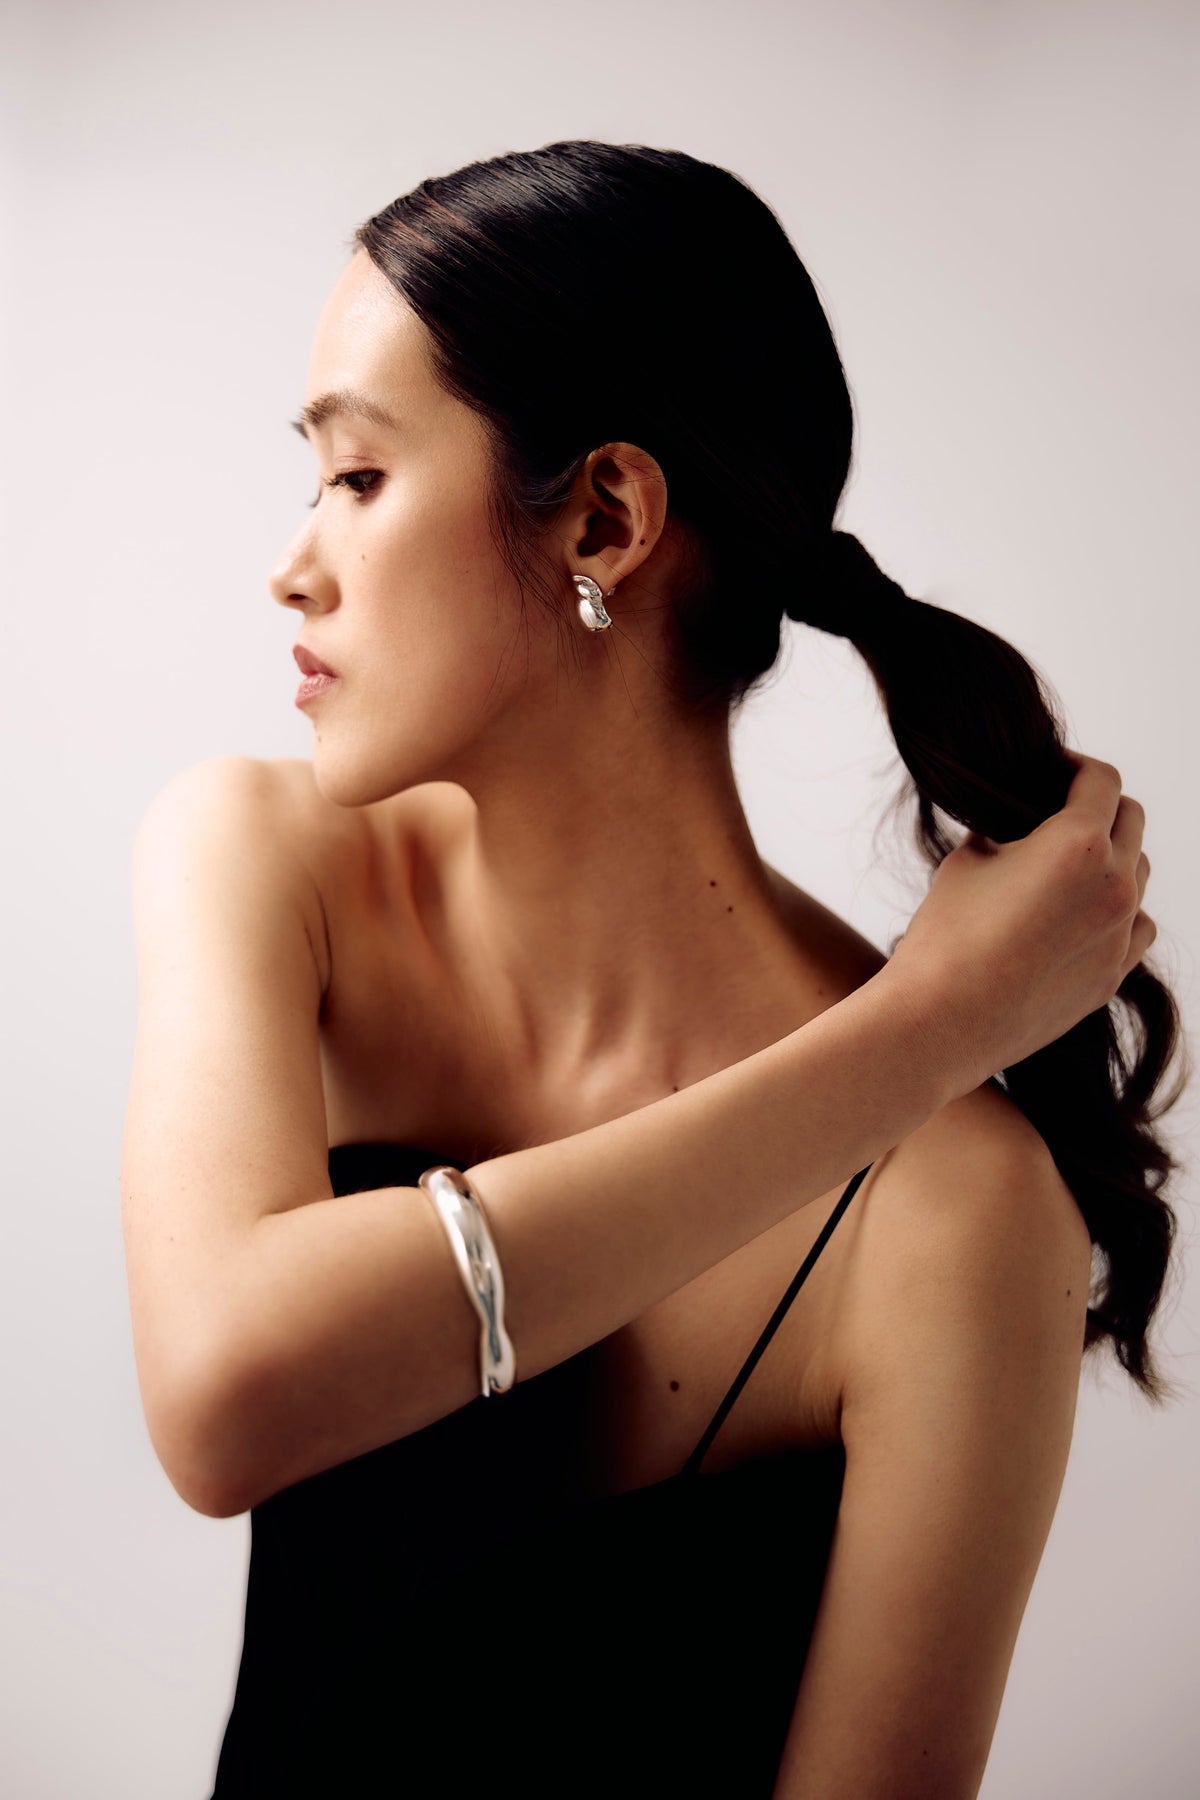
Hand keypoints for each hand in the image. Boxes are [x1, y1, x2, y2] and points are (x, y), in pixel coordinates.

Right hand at [887, 753, 1153, 1086]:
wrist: (943, 1021)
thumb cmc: (947, 938)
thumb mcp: (968, 860)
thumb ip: (1005, 832)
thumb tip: (1015, 827)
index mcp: (1078, 844)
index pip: (1102, 781)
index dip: (1076, 766)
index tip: (1055, 771)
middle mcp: (1114, 885)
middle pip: (1131, 821)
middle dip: (1099, 808)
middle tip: (1061, 812)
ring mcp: (1121, 934)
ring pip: (1139, 874)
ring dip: (1113, 859)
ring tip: (1067, 870)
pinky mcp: (1114, 975)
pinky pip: (1137, 927)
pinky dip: (1118, 911)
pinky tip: (1079, 917)